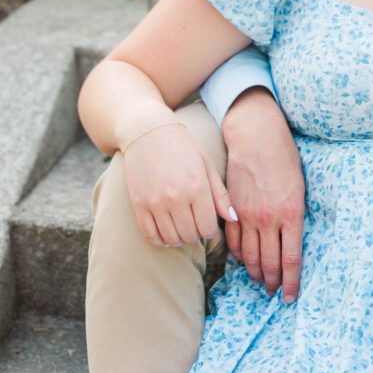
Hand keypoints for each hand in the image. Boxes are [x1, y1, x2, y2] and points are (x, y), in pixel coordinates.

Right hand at [123, 123, 234, 246]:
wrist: (148, 132)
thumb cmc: (183, 147)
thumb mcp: (207, 165)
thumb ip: (221, 194)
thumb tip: (233, 218)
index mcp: (197, 187)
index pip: (208, 228)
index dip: (210, 230)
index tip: (207, 222)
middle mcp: (176, 198)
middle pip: (190, 236)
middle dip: (195, 234)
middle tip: (194, 223)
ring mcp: (155, 203)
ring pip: (171, 239)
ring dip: (179, 238)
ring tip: (181, 226)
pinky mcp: (139, 205)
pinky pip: (151, 236)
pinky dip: (160, 240)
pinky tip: (166, 230)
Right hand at [223, 88, 304, 302]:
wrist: (256, 137)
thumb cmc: (284, 158)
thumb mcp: (301, 187)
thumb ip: (296, 215)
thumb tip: (294, 239)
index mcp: (291, 214)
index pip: (291, 260)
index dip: (291, 283)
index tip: (290, 297)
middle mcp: (269, 219)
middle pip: (270, 263)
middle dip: (273, 282)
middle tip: (274, 291)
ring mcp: (247, 215)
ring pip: (250, 256)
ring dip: (256, 272)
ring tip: (261, 280)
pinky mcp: (231, 209)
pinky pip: (233, 241)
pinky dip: (239, 255)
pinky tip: (244, 261)